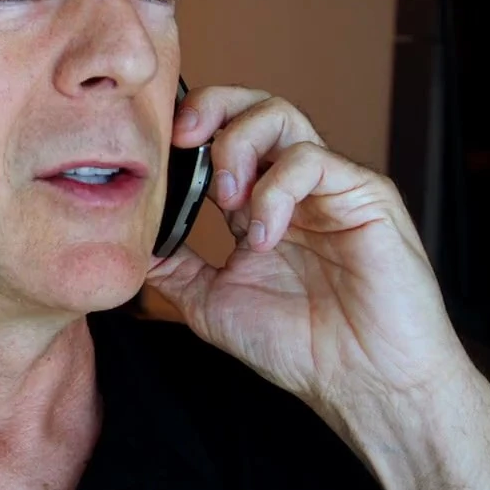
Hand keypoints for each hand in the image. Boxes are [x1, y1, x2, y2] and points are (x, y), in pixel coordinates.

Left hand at [144, 86, 465, 421]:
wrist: (364, 383)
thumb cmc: (300, 347)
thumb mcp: (211, 302)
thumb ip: (172, 266)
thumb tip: (122, 241)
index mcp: (258, 204)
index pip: (222, 135)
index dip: (186, 128)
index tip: (152, 148)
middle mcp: (294, 186)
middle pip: (253, 105)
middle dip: (211, 109)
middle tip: (182, 138)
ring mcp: (330, 187)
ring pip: (282, 116)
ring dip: (239, 145)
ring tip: (226, 198)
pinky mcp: (367, 195)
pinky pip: (313, 161)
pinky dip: (275, 191)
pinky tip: (263, 237)